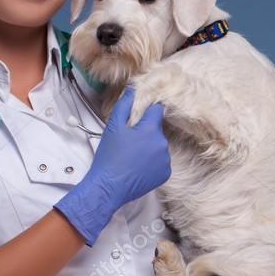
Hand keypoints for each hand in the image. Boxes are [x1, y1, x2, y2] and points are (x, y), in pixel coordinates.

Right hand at [55, 85, 170, 246]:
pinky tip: (138, 166)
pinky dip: (152, 162)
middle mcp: (162, 144)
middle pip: (156, 130)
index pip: (157, 110)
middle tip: (129, 141)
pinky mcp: (165, 173)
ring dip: (149, 147)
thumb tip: (132, 88)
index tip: (139, 116)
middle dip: (145, 132)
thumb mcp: (113, 127)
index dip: (148, 111)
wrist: (109, 186)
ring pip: (158, 146)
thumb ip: (124, 105)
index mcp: (151, 130)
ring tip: (132, 156)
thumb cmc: (109, 156)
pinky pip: (161, 161)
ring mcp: (165, 160)